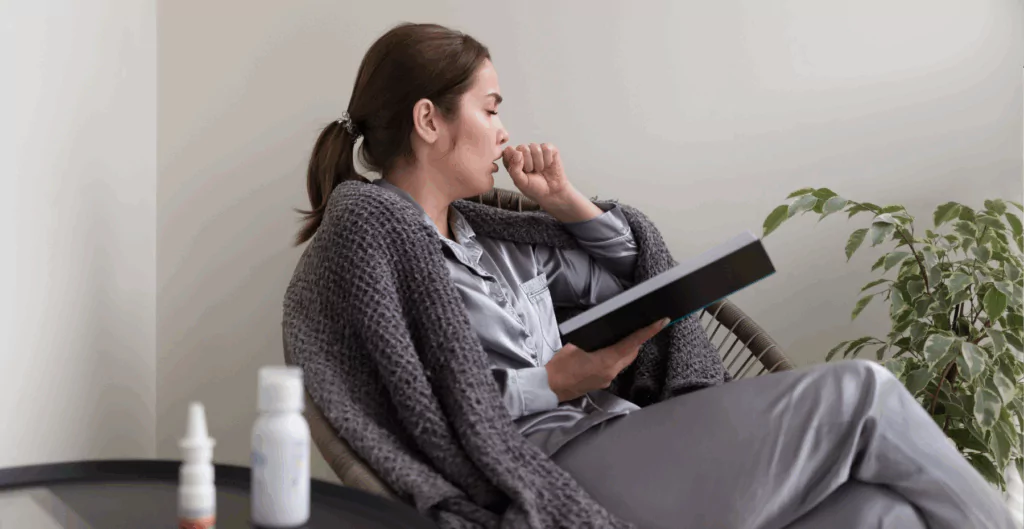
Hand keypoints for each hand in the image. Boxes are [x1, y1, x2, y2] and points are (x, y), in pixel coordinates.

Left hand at [502, 143, 573, 207]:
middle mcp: (523, 152)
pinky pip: (546, 148)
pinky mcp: (548, 149)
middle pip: (522, 148)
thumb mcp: (521, 182)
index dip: (515, 160)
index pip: (508, 151)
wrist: (552, 193)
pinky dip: (548, 160)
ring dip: (539, 163)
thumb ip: (514, 169)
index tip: (522, 171)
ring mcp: (535, 150)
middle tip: (532, 172)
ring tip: (540, 170)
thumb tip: (518, 153)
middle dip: (528, 163)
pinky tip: (548, 165)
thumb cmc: (534, 188)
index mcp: (512, 159)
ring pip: (535, 147)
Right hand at [545, 318, 670, 402]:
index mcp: (605, 361)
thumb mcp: (574, 346)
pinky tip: (608, 350)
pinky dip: (617, 357)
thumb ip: (593, 339)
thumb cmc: (560, 366)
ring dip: (626, 348)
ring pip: (625, 360)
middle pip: (632, 353)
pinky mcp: (603, 382)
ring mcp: (608, 379)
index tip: (661, 322)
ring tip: (624, 336)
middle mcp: (611, 371)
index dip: (648, 332)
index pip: (632, 343)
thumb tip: (605, 333)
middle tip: (640, 325)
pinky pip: (616, 366)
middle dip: (637, 340)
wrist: (550, 388)